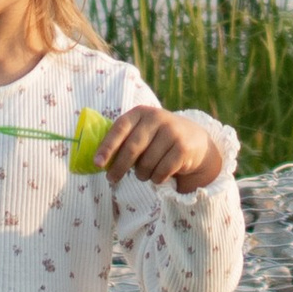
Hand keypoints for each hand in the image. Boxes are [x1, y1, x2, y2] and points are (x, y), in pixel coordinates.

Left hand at [96, 105, 224, 190]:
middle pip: (132, 148)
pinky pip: (161, 172)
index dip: (107, 146)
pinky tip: (159, 174)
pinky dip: (156, 178)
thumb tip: (100, 161)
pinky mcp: (183, 148)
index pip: (120, 128)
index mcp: (141, 112)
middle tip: (111, 179)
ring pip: (146, 164)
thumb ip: (124, 140)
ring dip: (142, 174)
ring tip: (144, 172)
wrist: (195, 141)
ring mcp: (172, 132)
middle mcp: (157, 118)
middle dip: (119, 167)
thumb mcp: (142, 131)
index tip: (97, 163)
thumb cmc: (159, 139)